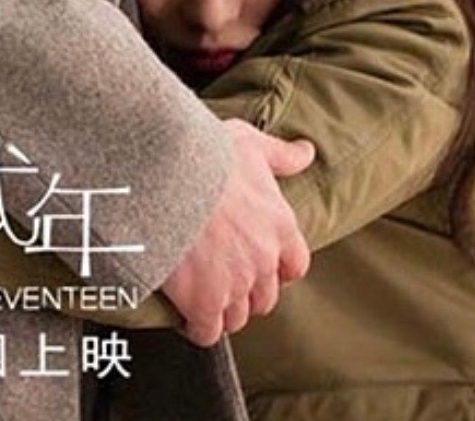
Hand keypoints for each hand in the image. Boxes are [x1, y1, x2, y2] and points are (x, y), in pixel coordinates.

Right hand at [160, 119, 313, 345]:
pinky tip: (185, 311)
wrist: (167, 173)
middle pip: (265, 297)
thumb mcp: (250, 143)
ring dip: (222, 309)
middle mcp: (263, 260)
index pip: (295, 266)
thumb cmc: (208, 153)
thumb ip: (281, 155)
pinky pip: (209, 332)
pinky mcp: (204, 302)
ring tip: (202, 293)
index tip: (260, 263)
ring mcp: (235, 284)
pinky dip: (198, 327)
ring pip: (237, 317)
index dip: (277, 269)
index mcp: (280, 226)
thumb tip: (307, 152)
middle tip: (223, 275)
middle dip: (247, 290)